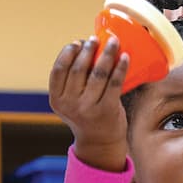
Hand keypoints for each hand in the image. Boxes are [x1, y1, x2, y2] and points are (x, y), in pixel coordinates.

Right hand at [48, 35, 129, 171]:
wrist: (100, 143)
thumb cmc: (87, 116)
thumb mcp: (71, 102)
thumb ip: (72, 83)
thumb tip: (85, 49)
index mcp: (57, 99)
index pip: (58, 70)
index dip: (67, 53)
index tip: (77, 43)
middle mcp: (70, 103)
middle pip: (78, 69)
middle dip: (88, 50)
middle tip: (96, 39)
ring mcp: (89, 107)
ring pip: (98, 73)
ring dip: (107, 54)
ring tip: (114, 42)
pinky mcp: (107, 109)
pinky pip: (115, 83)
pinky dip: (120, 68)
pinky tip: (125, 57)